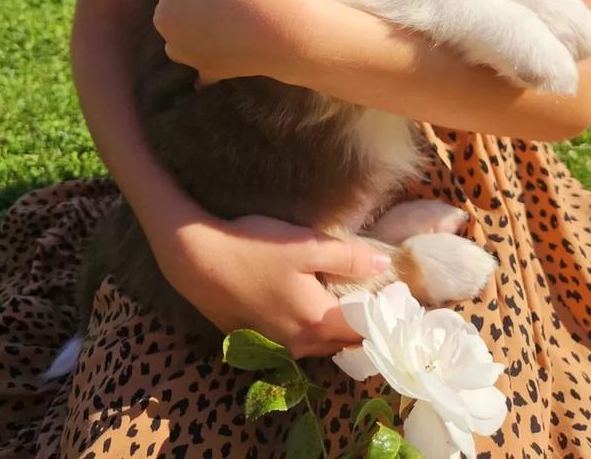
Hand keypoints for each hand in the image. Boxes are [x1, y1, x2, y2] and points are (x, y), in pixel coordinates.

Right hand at [151, 209, 391, 357]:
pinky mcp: (254, 339)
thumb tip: (384, 267)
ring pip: (316, 342)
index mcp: (318, 323)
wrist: (195, 260)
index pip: (363, 332)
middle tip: (372, 300)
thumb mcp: (306, 246)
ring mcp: (274, 345)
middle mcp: (299, 345)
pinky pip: (293, 339)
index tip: (395, 302)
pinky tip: (302, 303)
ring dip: (331, 328)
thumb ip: (349, 258)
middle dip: (359, 325)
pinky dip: (306, 327)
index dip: (382, 318)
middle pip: (340, 341)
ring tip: (342, 302)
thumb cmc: (254, 249)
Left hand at [154, 0, 317, 84]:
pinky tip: (228, 49)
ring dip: (200, 25)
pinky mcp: (203, 71)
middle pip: (178, 2)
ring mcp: (182, 50)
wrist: (289, 30)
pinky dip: (210, 55)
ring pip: (185, 30)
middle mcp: (164, 19)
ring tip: (236, 17)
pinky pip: (200, 63)